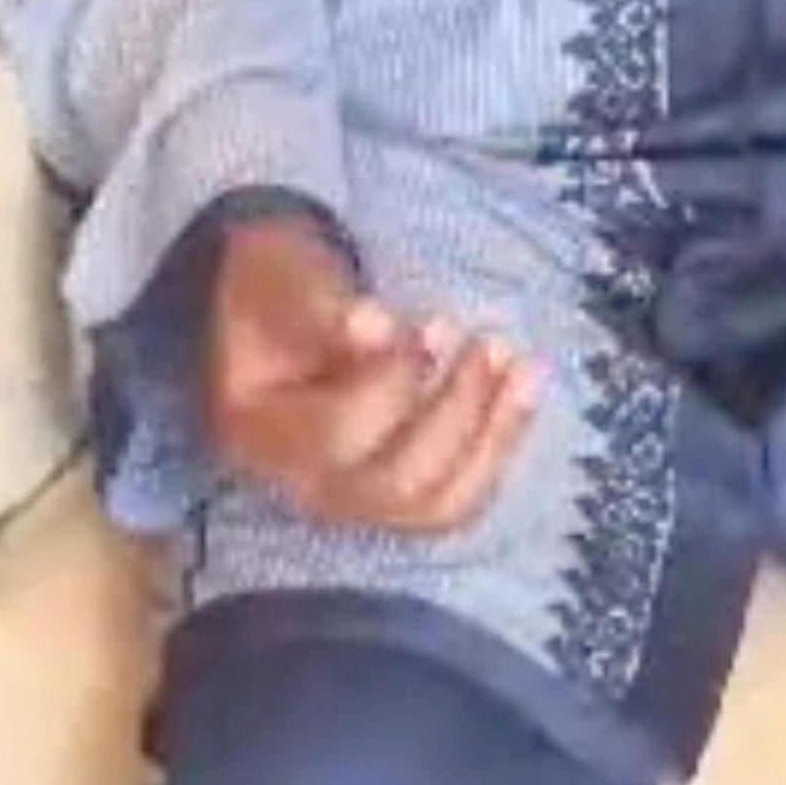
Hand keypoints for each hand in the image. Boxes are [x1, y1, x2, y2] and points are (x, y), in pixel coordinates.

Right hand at [202, 214, 536, 534]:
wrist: (274, 311)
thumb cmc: (278, 291)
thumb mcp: (284, 282)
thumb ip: (321, 307)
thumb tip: (372, 323)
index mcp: (262, 432)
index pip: (339, 434)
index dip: (395, 383)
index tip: (433, 322)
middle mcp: (305, 485)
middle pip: (397, 482)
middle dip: (458, 412)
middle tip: (489, 342)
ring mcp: (352, 500)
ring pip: (435, 503)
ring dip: (492, 435)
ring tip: (523, 367)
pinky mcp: (393, 495)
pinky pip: (456, 499)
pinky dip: (498, 449)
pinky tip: (522, 394)